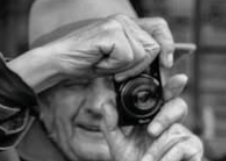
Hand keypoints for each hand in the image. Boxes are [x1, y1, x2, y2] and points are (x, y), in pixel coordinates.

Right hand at [12, 15, 174, 92]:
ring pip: (141, 54)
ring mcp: (117, 24)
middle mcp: (124, 20)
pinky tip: (98, 63)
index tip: (167, 63)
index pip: (159, 27)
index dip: (167, 45)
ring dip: (123, 68)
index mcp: (126, 25)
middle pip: (153, 46)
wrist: (57, 63)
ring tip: (103, 65)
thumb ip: (135, 59)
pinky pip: (126, 57)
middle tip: (117, 74)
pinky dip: (112, 67)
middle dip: (139, 67)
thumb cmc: (82, 64)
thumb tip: (161, 63)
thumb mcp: (115, 62)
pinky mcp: (110, 32)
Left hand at [102, 77, 206, 160]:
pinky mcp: (194, 150)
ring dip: (156, 151)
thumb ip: (111, 126)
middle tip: (151, 131)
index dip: (166, 84)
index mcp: (154, 118)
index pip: (161, 96)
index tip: (169, 76)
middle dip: (164, 116)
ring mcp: (184, 136)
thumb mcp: (118, 149)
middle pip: (176, 105)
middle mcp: (171, 123)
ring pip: (173, 132)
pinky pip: (181, 149)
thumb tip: (106, 103)